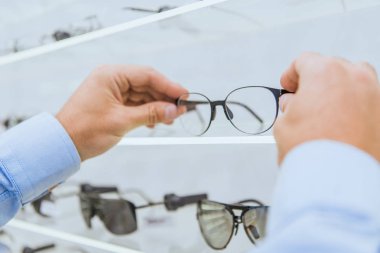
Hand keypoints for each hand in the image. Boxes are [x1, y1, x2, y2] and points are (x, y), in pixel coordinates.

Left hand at [56, 65, 186, 160]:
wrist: (63, 145)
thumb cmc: (83, 130)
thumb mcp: (122, 122)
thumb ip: (151, 114)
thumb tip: (173, 110)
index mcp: (110, 75)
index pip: (147, 75)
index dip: (169, 85)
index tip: (184, 96)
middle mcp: (111, 79)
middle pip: (146, 84)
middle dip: (164, 97)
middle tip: (181, 109)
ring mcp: (111, 91)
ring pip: (142, 94)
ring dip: (157, 106)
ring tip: (170, 118)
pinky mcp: (112, 102)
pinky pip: (135, 103)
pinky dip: (146, 111)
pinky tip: (155, 121)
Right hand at [274, 52, 379, 163]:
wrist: (339, 180)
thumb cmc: (316, 152)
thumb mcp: (285, 125)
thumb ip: (289, 107)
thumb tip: (293, 105)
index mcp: (325, 73)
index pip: (304, 61)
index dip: (291, 74)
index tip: (289, 85)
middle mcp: (354, 77)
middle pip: (331, 67)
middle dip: (316, 82)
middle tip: (304, 100)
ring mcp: (375, 94)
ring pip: (355, 81)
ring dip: (340, 90)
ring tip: (327, 110)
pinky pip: (368, 101)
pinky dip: (357, 106)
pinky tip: (344, 123)